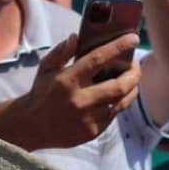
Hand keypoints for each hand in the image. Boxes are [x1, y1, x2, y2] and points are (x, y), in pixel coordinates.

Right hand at [6, 33, 140, 149]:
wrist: (32, 126)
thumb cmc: (42, 92)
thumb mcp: (46, 67)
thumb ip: (62, 51)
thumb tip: (77, 36)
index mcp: (67, 80)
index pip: (98, 59)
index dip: (119, 47)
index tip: (133, 38)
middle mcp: (79, 101)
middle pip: (119, 86)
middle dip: (134, 74)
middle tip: (136, 64)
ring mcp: (87, 119)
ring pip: (120, 103)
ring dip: (131, 89)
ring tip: (132, 79)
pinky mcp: (91, 133)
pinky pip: (113, 116)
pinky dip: (118, 103)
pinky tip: (119, 95)